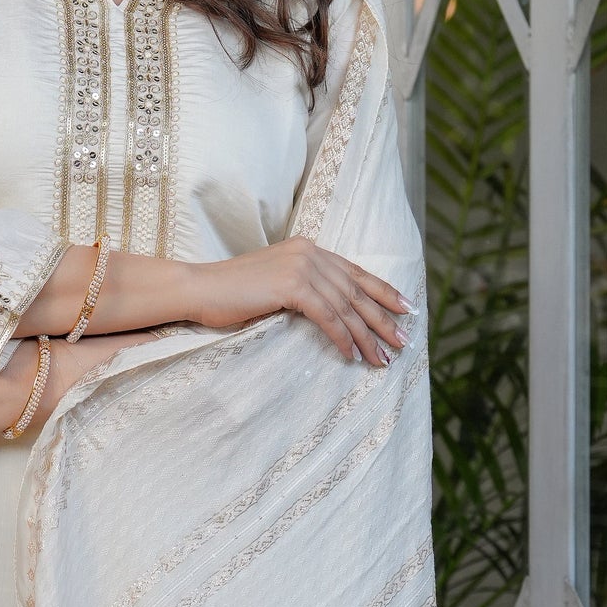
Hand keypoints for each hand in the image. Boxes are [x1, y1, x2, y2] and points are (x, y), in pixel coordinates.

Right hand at [191, 241, 412, 365]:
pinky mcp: (291, 285)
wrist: (198, 289)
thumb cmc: (230, 294)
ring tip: (381, 358)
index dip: (384, 292)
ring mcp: (301, 266)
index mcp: (308, 248)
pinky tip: (351, 355)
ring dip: (367, 336)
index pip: (355, 272)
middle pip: (356, 291)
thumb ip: (302, 287)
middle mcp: (309, 252)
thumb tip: (332, 312)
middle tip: (403, 342)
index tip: (407, 309)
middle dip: (383, 319)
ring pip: (346, 307)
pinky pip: (327, 316)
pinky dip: (342, 338)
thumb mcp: (274, 284)